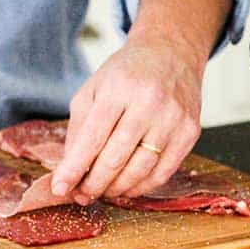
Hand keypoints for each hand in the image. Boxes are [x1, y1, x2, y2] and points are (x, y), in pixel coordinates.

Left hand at [51, 0, 232, 201]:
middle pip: (115, 158)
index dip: (74, 168)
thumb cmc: (127, 73)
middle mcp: (149, 103)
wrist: (171, 53)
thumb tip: (69, 171)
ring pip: (140, 170)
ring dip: (116, 189)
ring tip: (102, 191)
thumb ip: (79, 128)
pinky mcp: (190, 131)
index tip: (59, 188)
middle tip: (81, 195)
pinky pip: (163, 172)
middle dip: (93, 184)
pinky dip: (141, 187)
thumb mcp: (94, 88)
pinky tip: (127, 187)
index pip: (92, 138)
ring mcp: (173, 118)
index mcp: (119, 88)